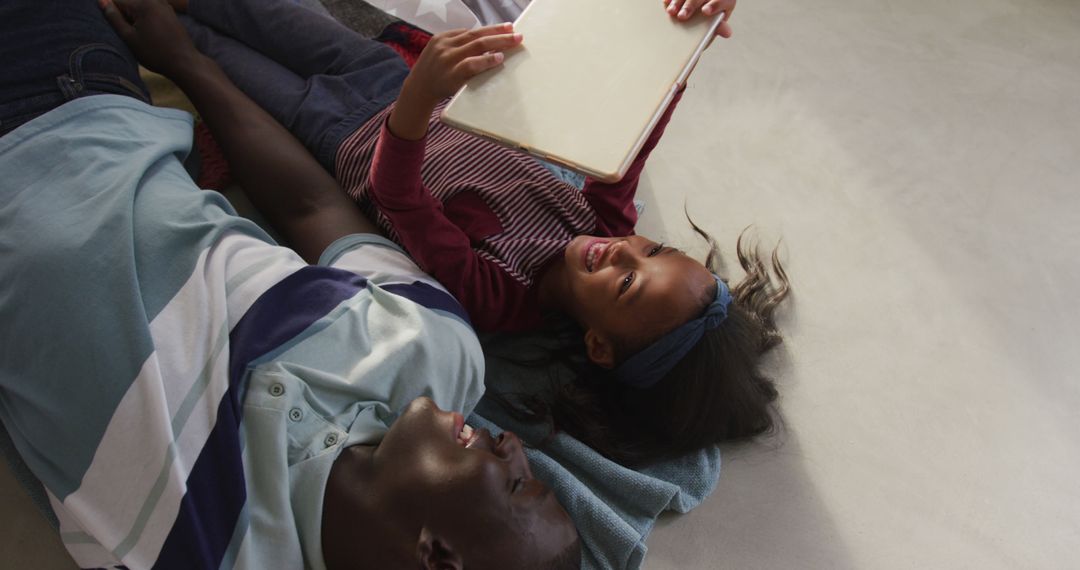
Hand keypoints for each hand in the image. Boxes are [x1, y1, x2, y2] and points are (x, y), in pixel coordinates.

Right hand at [100, 0, 200, 77]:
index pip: (117, 0)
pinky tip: (149, 35)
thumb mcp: (129, 37)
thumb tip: (102, 1)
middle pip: (130, 3)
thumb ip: (114, 18)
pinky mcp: (171, 14)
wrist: (185, 63)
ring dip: (134, 18)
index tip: (116, 29)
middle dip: (124, 15)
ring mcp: (166, 6)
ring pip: (141, 7)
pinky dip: (146, 20)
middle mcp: (156, 1)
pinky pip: (152, 11)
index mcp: (143, 4)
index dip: (109, 11)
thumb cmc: (155, 54)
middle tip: (129, 35)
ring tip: (141, 36)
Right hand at [401, 24, 523, 108]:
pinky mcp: (452, 74)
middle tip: (517, 33)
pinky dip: (487, 60)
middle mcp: (446, 45)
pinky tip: (499, 58)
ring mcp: (448, 59)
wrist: (418, 90)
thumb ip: (458, 47)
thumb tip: (485, 44)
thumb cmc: (434, 73)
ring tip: (514, 42)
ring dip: (499, 43)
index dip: (491, 29)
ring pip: (478, 45)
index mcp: (444, 37)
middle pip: (478, 35)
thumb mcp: (440, 53)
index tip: (508, 27)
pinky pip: (472, 64)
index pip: (472, 31)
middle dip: (499, 33)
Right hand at [663, 0, 735, 37]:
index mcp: (725, 1)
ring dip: (678, 1)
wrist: (700, 17)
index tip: (705, 11)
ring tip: (670, 12)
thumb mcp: (714, 26)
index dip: (714, 5)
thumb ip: (719, 28)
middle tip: (682, 16)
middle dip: (690, 5)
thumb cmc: (709, 24)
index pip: (721, 0)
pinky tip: (666, 2)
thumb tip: (727, 32)